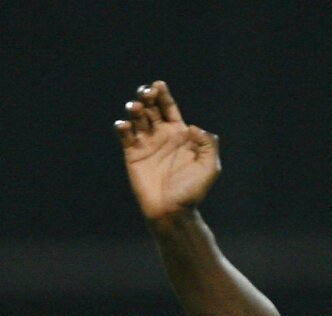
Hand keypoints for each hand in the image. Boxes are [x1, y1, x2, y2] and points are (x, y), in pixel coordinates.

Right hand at [116, 81, 220, 222]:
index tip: (158, 86)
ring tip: (136, 109)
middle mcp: (161, 136)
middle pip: (151, 107)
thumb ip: (207, 144)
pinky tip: (124, 126)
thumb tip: (194, 128)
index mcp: (179, 134)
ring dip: (134, 108)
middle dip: (147, 95)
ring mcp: (146, 144)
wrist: (173, 212)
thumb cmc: (192, 192)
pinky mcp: (132, 154)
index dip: (162, 94)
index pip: (168, 107)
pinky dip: (122, 126)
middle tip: (146, 94)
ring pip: (137, 117)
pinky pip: (124, 135)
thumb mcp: (209, 167)